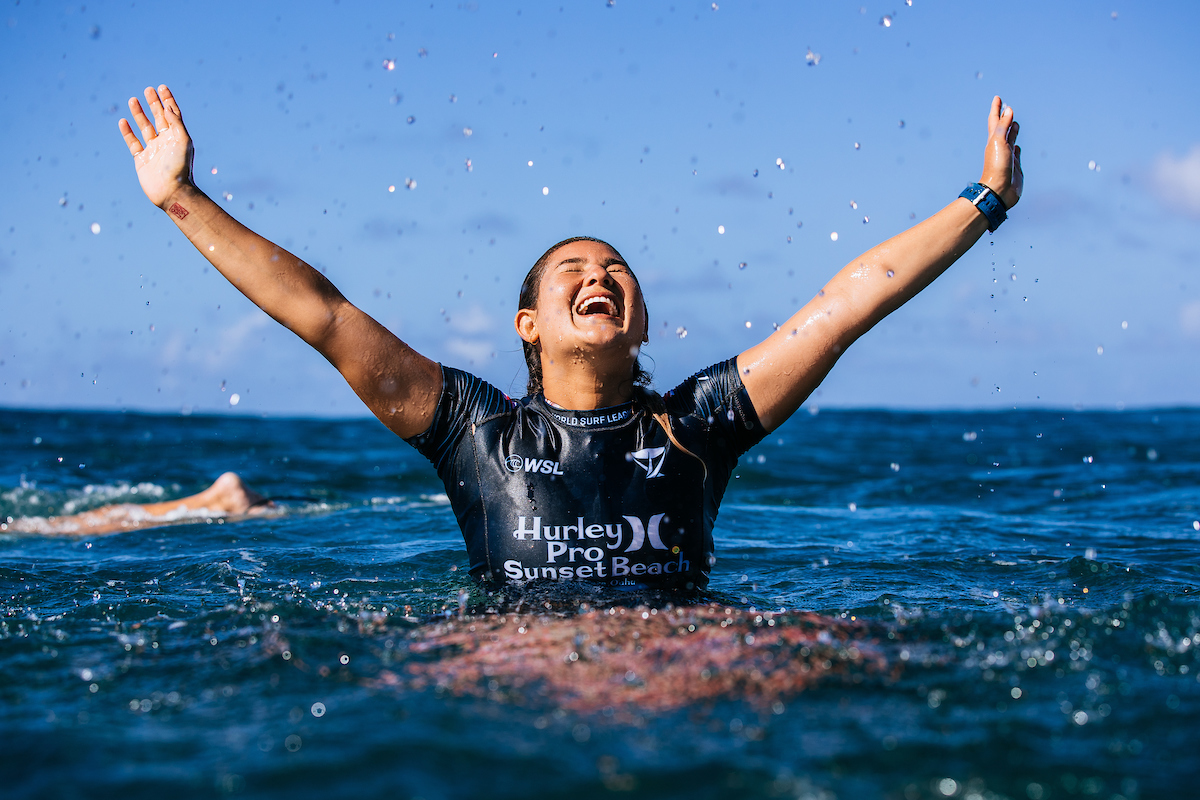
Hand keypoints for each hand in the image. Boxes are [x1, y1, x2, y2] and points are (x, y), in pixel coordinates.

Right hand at [118, 85, 194, 209]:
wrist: (171, 192)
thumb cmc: (180, 167)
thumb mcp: (182, 141)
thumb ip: (176, 123)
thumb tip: (168, 107)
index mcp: (178, 137)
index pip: (173, 115)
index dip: (168, 101)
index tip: (162, 87)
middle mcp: (166, 142)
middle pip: (159, 118)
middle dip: (154, 103)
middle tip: (148, 90)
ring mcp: (153, 150)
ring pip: (145, 128)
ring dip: (139, 114)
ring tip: (133, 99)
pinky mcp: (141, 160)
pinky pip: (133, 142)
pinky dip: (127, 132)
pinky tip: (123, 121)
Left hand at [980, 96, 1021, 208]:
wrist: (999, 190)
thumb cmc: (997, 167)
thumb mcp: (999, 143)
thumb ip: (1004, 126)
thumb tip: (1008, 110)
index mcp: (994, 140)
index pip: (995, 120)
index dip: (996, 109)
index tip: (998, 98)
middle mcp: (1000, 147)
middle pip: (1003, 128)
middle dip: (1004, 118)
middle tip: (1006, 108)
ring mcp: (1008, 156)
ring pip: (1011, 139)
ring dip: (1013, 131)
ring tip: (1015, 124)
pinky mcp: (1015, 166)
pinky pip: (1016, 153)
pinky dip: (1017, 147)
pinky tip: (1017, 147)